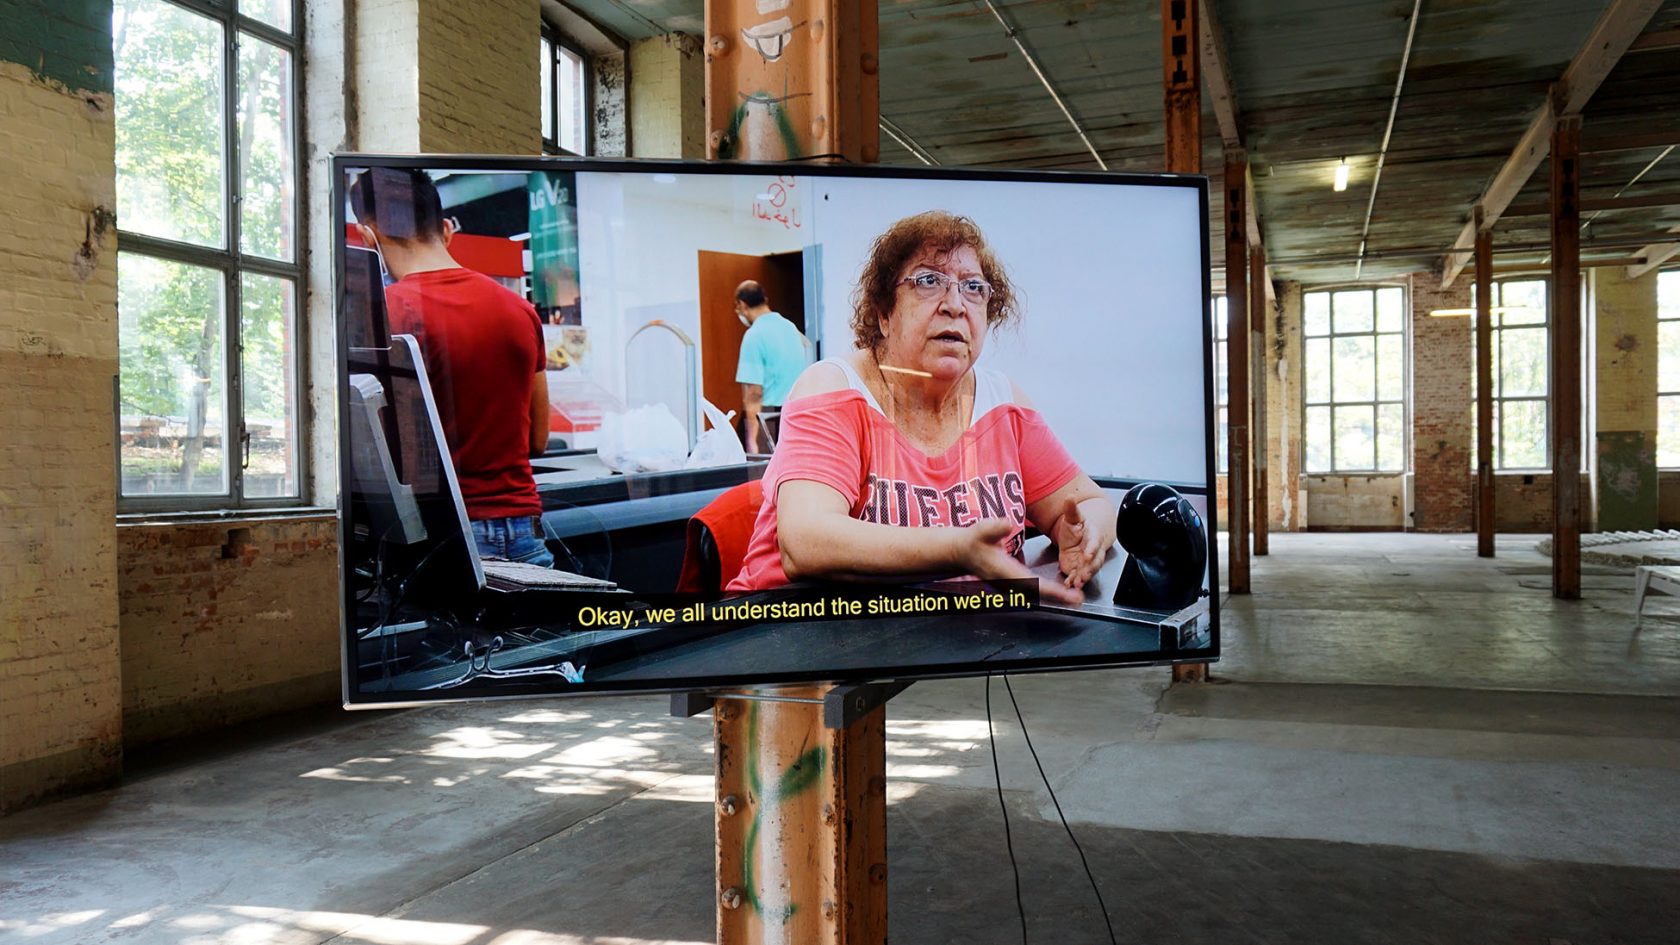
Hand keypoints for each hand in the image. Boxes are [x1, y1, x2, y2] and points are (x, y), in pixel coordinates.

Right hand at [952, 518, 1082, 606]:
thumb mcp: (981, 529)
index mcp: (1005, 571)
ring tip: (1073, 598)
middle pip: (1037, 594)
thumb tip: (1007, 524)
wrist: (960, 552)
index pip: (1033, 583)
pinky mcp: (1011, 583)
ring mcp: (1009, 585)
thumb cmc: (972, 541)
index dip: (1051, 590)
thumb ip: (994, 528)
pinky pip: (1031, 590)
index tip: (1066, 595)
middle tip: (1078, 601)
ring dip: (1053, 597)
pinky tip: (1057, 591)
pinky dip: (1045, 592)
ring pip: (1035, 594)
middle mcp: (1009, 582)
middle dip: (1058, 598)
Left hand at [1053, 499, 1110, 590]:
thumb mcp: (1073, 516)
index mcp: (1093, 536)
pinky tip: (1069, 585)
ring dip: (1082, 578)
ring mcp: (1086, 562)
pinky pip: (1078, 577)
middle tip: (1083, 576)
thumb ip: (1071, 509)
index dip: (1092, 549)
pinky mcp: (1079, 569)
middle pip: (1094, 562)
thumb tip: (1070, 497)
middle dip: (1089, 569)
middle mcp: (1092, 551)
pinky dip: (1073, 582)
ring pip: (1088, 571)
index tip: (1088, 554)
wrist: (1081, 536)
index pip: (1094, 543)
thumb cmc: (1079, 527)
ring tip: (1076, 583)